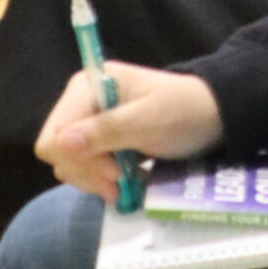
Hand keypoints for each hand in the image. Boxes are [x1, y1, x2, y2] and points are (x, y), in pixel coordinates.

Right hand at [34, 64, 222, 199]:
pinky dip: (97, 179)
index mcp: (89, 85)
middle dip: (87, 171)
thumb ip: (107, 130)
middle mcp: (80, 100)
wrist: (212, 117)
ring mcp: (87, 121)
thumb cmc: (185, 112)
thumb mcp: (151, 120)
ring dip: (92, 179)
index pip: (55, 134)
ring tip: (123, 183)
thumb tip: (60, 143)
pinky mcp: (95, 140)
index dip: (79, 158)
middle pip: (56, 151)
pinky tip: (120, 181)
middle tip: (120, 182)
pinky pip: (79, 167)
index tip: (115, 170)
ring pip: (65, 162)